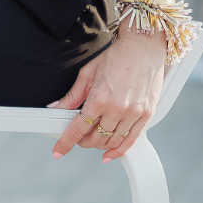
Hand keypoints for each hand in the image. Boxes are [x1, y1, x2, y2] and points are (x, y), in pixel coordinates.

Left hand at [47, 31, 166, 162]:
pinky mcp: (146, 115)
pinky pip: (131, 140)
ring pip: (112, 141)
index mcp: (99, 98)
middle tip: (78, 137)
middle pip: (95, 138)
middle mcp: (116, 109)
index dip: (65, 143)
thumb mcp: (88, 74)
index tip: (58, 150)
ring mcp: (133, 113)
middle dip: (82, 141)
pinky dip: (119, 150)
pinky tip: (110, 154)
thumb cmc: (117, 57)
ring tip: (93, 140)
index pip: (77, 128)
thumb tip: (57, 107)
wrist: (143, 48)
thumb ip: (72, 96)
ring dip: (99, 145)